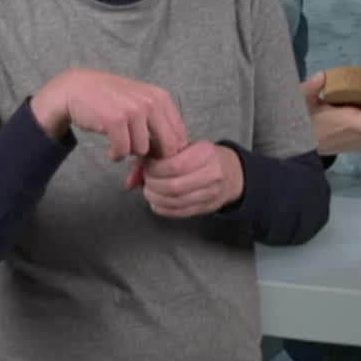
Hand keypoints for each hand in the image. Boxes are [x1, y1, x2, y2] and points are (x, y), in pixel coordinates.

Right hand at [31, 69, 187, 161]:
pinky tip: (111, 149)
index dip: (167, 153)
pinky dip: (116, 155)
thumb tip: (174, 160)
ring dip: (130, 153)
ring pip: (143, 150)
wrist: (77, 88)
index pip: (179, 137)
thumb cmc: (111, 101)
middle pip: (167, 147)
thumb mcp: (141, 105)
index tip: (152, 155)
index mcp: (162, 98)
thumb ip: (159, 127)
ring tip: (120, 144)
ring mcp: (134, 110)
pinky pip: (123, 151)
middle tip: (138, 157)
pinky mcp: (115, 120)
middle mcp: (152, 102)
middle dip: (153, 158)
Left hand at [128, 141, 243, 217]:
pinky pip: (178, 213)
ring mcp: (211, 192)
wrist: (231, 172)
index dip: (154, 169)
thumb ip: (152, 158)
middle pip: (173, 186)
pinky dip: (162, 208)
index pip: (174, 165)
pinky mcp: (207, 207)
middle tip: (147, 181)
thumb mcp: (181, 147)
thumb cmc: (201, 157)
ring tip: (151, 190)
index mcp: (206, 153)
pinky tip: (158, 201)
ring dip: (155, 198)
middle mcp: (213, 173)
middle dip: (152, 185)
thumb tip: (130, 181)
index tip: (147, 168)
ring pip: (175, 201)